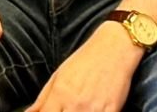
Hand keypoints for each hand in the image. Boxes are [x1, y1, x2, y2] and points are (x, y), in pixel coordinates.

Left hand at [27, 24, 141, 111]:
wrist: (113, 50)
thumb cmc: (83, 61)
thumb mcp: (58, 76)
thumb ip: (42, 99)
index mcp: (60, 93)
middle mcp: (76, 103)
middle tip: (62, 109)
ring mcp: (95, 109)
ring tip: (75, 109)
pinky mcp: (113, 111)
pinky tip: (91, 110)